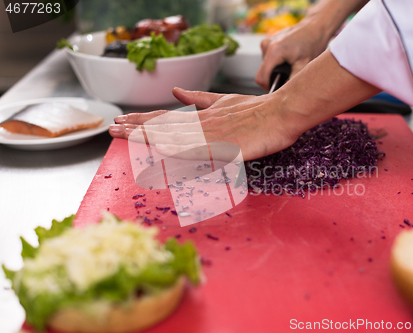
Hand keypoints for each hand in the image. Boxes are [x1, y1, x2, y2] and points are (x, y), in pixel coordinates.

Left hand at [109, 88, 298, 160]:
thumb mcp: (224, 101)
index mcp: (202, 115)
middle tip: (112, 128)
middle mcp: (202, 124)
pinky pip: (197, 149)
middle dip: (135, 127)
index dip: (143, 119)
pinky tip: (160, 149)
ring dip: (147, 135)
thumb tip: (178, 91)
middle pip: (164, 125)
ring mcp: (212, 135)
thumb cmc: (257, 110)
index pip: (166, 118)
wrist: (280, 113)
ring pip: (174, 135)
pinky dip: (177, 149)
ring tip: (123, 135)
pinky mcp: (225, 146)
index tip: (123, 121)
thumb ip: (200, 99)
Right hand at [254, 0, 369, 89]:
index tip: (277, 90)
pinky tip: (287, 59)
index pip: (261, 77)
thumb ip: (292, 81)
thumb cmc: (312, 44)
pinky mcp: (267, 41)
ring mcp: (266, 42)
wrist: (314, 27)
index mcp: (275, 51)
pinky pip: (267, 58)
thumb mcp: (304, 66)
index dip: (268, 87)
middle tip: (287, 78)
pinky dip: (275, 62)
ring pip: (264, 66)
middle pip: (262, 72)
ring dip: (274, 69)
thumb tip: (284, 95)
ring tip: (289, 66)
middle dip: (272, 78)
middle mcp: (267, 45)